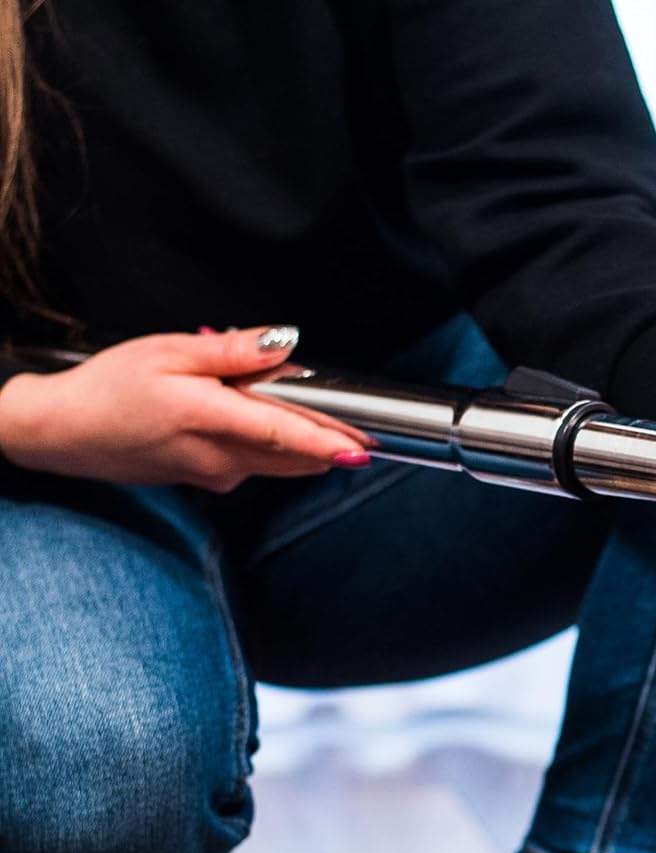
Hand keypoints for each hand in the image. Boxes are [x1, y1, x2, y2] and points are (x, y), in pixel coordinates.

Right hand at [0, 327, 372, 492]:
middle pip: (294, 452)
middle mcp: (219, 457)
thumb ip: (233, 353)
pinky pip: (258, 460)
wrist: (68, 434)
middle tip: (351, 419)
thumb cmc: (110, 387)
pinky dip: (268, 439)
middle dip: (327, 435)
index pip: (283, 435)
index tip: (363, 448)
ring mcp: (218, 475)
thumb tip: (285, 343)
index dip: (328, 442)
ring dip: (298, 435)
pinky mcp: (214, 481)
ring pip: (280, 458)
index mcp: (207, 418)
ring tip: (289, 401)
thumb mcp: (168, 351)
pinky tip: (244, 411)